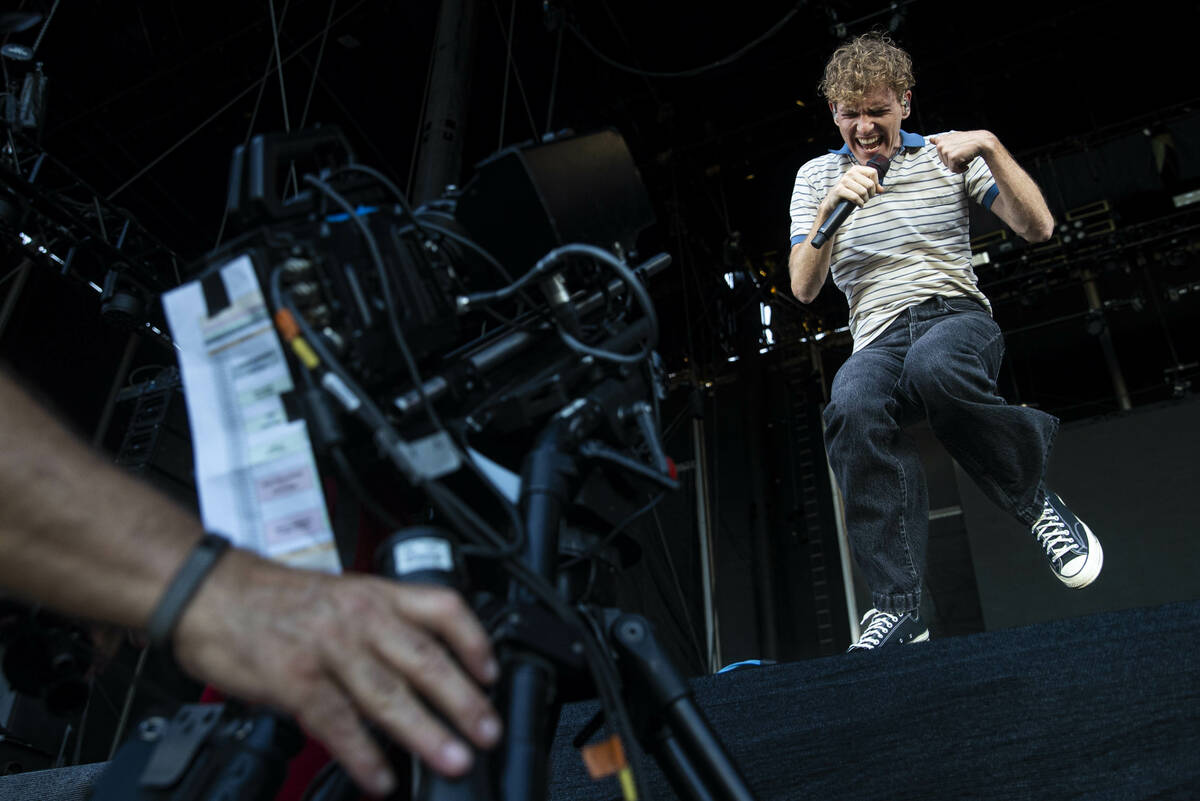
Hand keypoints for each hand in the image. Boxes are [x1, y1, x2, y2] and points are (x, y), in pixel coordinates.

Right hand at [172, 551, 501, 797]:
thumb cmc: (273, 599)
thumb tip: (422, 666)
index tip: (492, 674)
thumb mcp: (342, 594)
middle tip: (487, 731)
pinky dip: (363, 754)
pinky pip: (338, 723)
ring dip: (426, 732)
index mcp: (375, 594)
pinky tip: (381, 777)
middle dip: (463, 700)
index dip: (474, 642)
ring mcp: (328, 649)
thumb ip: (381, 625)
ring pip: (389, 694)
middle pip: (425, 659)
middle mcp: (359, 618)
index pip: (443, 609)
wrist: (208, 592)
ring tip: (453, 759)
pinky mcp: (294, 680)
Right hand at [821, 164, 885, 216]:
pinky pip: (855, 197)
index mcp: (856, 169)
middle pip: (870, 184)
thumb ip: (872, 187)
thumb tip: (882, 190)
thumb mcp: (861, 187)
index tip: (872, 190)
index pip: (873, 172)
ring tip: (862, 202)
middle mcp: (850, 173)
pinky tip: (859, 205)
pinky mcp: (839, 190)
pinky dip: (859, 203)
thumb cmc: (848, 193)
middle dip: (871, 194)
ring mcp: (844, 181)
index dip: (876, 183)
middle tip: (867, 198)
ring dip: (865, 200)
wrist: (832, 201)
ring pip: (863, 191)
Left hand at [928, 130, 997, 172]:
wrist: (982, 142)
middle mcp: (940, 145)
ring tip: (965, 155)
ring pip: (948, 166)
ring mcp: (945, 151)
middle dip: (953, 160)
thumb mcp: (955, 137)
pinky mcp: (952, 157)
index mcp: (940, 140)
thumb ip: (943, 139)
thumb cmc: (969, 141)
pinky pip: (954, 170)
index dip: (947, 152)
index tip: (954, 149)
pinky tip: (967, 162)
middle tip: (963, 153)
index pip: (938, 151)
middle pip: (943, 162)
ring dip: (958, 164)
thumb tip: (930, 139)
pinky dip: (961, 169)